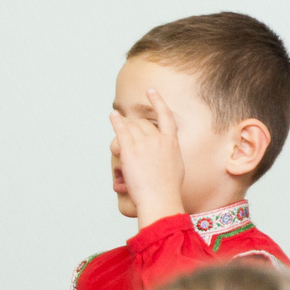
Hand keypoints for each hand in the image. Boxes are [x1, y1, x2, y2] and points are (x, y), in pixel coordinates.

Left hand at [109, 88, 187, 225]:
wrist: (160, 198)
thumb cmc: (168, 189)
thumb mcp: (177, 166)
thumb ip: (170, 153)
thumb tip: (165, 150)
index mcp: (171, 142)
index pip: (166, 115)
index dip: (158, 101)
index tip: (151, 91)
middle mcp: (158, 139)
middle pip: (143, 123)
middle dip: (135, 126)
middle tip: (129, 135)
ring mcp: (143, 144)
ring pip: (131, 127)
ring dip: (124, 128)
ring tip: (120, 132)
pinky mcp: (129, 150)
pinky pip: (121, 130)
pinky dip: (116, 121)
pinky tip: (112, 115)